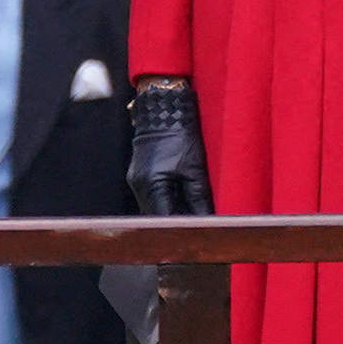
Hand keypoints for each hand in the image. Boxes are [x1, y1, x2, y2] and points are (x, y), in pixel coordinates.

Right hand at [127, 77, 213, 218]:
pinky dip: (165, 202)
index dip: (181, 229)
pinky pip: (151, 198)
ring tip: (190, 215)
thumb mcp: (195, 168)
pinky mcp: (138, 176)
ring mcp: (135, 181)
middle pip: (158, 216)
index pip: (166, 218)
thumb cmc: (180, 135)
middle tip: (197, 227)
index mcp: (152, 184)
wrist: (162, 111)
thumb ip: (199, 197)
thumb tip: (207, 219)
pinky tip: (179, 201)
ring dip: (170, 213)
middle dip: (176, 223)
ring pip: (154, 208)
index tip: (198, 233)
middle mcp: (139, 186)